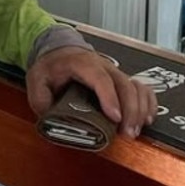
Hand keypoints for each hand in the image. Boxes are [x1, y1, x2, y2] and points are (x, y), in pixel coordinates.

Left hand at [26, 46, 157, 138]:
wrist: (59, 51)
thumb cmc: (50, 67)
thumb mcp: (36, 79)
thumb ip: (41, 98)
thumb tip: (52, 117)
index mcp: (80, 63)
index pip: (99, 78)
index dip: (109, 97)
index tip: (114, 118)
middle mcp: (102, 66)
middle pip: (123, 84)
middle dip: (130, 110)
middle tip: (127, 134)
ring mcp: (114, 72)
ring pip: (136, 87)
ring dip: (140, 110)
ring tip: (134, 131)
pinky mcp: (122, 80)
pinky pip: (142, 89)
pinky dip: (148, 103)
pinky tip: (146, 120)